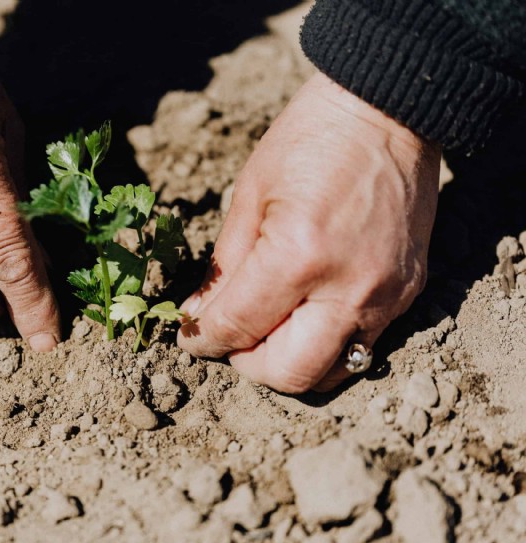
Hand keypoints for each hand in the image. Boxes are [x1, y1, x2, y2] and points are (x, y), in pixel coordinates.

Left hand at [177, 73, 440, 391]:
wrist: (389, 112)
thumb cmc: (310, 141)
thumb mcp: (249, 196)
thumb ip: (223, 268)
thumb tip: (199, 318)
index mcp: (298, 256)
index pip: (238, 328)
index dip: (203, 340)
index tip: (191, 337)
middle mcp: (348, 288)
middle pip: (289, 373)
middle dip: (247, 365)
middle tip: (231, 340)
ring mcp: (385, 296)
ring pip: (330, 373)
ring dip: (288, 364)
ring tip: (268, 331)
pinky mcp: (408, 294)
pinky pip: (361, 346)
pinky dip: (324, 344)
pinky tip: (305, 314)